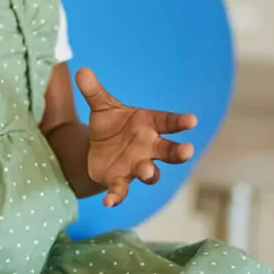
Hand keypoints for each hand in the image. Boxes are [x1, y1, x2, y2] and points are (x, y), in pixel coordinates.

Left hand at [75, 67, 196, 207]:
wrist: (97, 147)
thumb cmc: (110, 123)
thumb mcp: (101, 105)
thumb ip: (93, 90)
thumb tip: (82, 71)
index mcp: (148, 124)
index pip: (168, 122)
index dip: (180, 121)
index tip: (192, 120)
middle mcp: (148, 147)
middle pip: (168, 150)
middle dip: (178, 152)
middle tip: (187, 150)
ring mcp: (136, 165)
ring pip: (150, 172)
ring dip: (150, 172)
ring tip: (146, 170)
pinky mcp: (119, 180)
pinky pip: (121, 190)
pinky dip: (116, 196)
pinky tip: (109, 202)